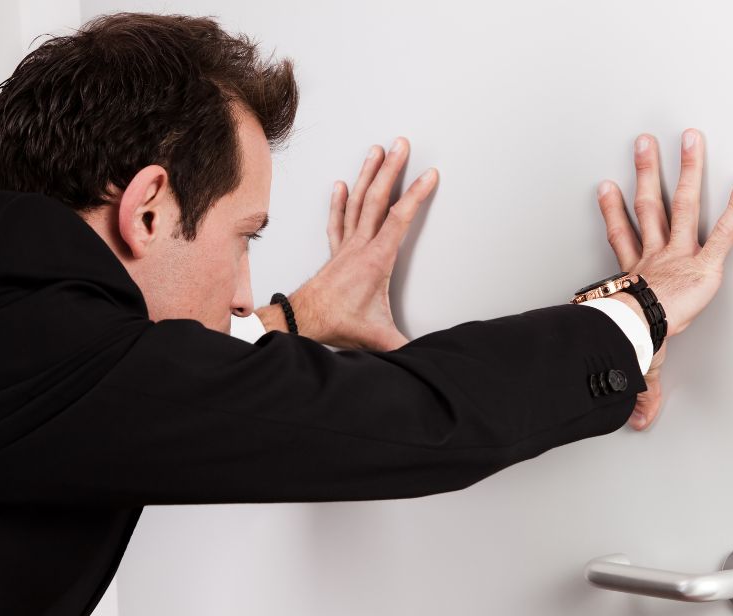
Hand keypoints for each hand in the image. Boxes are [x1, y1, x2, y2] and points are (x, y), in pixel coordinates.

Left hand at [275, 137, 437, 349]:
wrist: (302, 321)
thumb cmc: (337, 323)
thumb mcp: (380, 338)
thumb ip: (408, 346)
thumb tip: (428, 354)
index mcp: (376, 260)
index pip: (400, 219)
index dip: (416, 195)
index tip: (430, 175)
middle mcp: (360, 247)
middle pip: (377, 198)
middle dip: (391, 168)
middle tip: (401, 144)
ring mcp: (345, 246)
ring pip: (357, 202)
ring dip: (367, 174)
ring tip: (376, 151)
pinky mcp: (334, 252)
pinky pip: (337, 220)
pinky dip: (338, 200)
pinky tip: (340, 184)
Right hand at [596, 128, 732, 429]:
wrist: (638, 330)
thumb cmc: (631, 338)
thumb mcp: (635, 360)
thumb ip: (642, 386)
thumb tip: (638, 421)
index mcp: (634, 275)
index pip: (623, 237)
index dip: (614, 212)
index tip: (606, 188)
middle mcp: (655, 256)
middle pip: (650, 206)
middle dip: (647, 173)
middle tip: (645, 145)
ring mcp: (679, 253)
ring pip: (681, 203)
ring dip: (685, 170)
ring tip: (688, 139)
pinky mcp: (705, 260)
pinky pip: (724, 229)